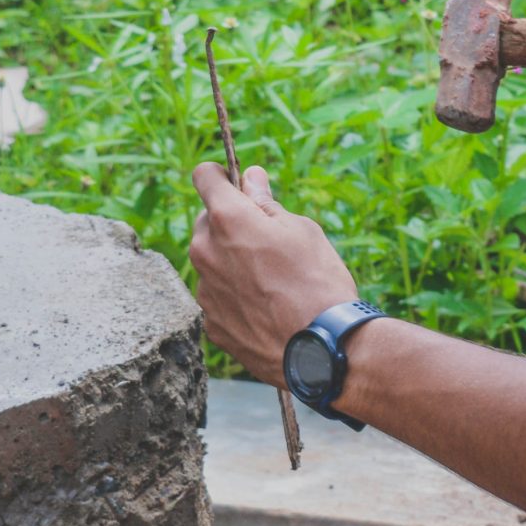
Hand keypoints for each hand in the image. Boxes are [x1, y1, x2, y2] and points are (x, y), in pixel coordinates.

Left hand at [187, 163, 357, 385]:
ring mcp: (205, 290)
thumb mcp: (302, 230)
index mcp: (228, 219)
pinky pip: (217, 296)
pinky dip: (234, 296)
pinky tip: (265, 308)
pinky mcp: (210, 323)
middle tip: (267, 240)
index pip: (204, 176)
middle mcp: (205, 251)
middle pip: (206, 222)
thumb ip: (267, 203)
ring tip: (271, 281)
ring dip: (231, 261)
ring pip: (211, 261)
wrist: (321, 349)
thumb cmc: (318, 282)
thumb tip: (250, 178)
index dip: (221, 176)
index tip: (237, 185)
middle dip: (230, 223)